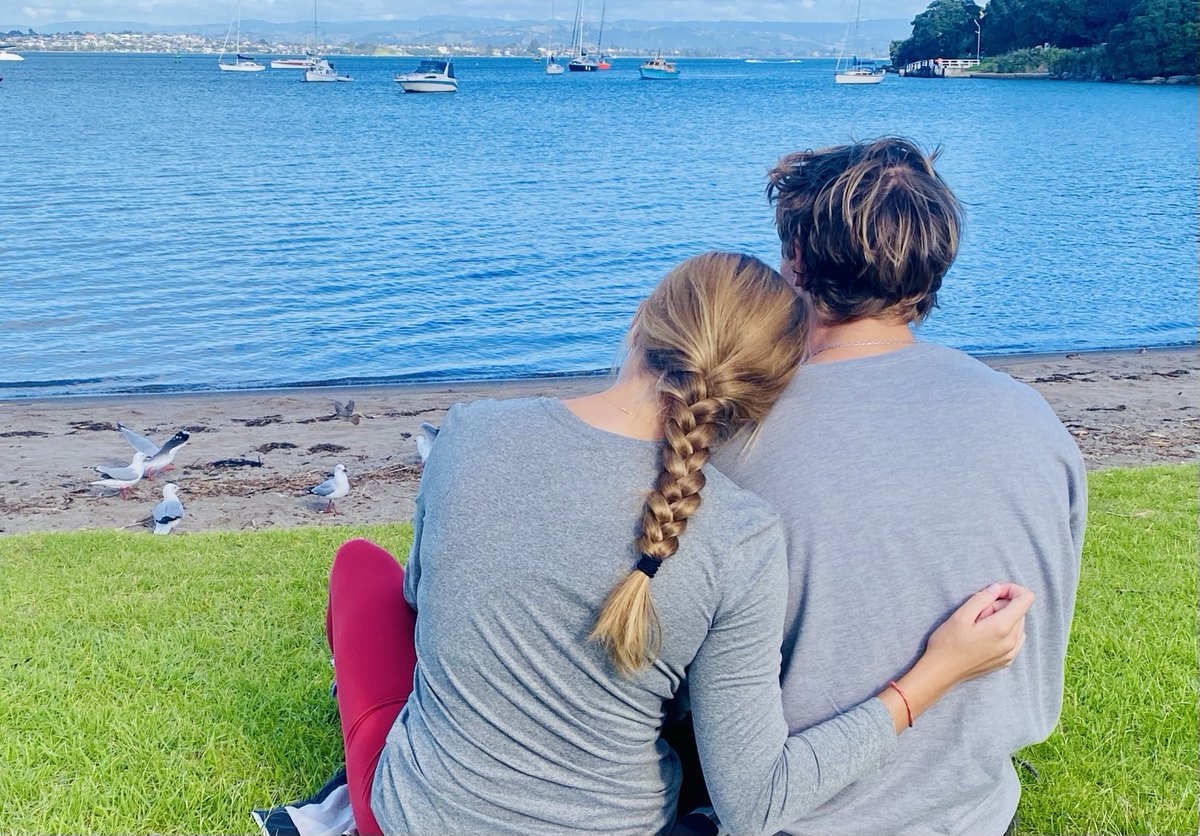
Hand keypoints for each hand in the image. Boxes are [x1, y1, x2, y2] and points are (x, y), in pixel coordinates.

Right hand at [879, 583, 1033, 733]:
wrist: (941, 672)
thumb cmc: (947, 643)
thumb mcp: (960, 615)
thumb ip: (982, 598)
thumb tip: (997, 589)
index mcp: (1002, 628)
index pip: (1026, 599)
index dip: (1010, 589)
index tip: (992, 592)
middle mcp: (1012, 641)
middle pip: (1019, 610)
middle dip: (1001, 605)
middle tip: (978, 612)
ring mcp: (1011, 653)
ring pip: (1017, 623)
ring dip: (1002, 618)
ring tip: (979, 625)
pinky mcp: (1007, 660)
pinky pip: (1015, 637)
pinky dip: (1004, 630)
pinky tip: (985, 635)